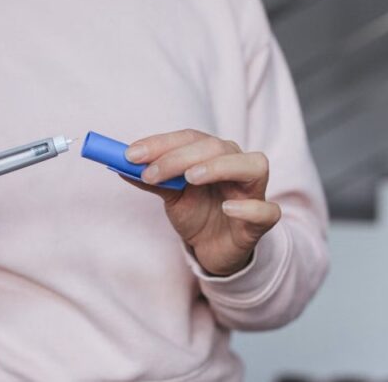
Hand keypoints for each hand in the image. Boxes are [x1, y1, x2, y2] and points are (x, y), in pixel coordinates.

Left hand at [124, 129, 280, 275]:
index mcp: (214, 153)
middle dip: (179, 157)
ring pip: (253, 166)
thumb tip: (119, 164)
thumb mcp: (171, 195)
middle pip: (216, 147)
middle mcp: (237, 165)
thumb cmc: (197, 213)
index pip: (190, 137)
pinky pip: (268, 211)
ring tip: (190, 177)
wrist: (214, 249)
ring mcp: (253, 192)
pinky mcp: (261, 222)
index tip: (130, 155)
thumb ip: (151, 180)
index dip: (160, 143)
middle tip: (150, 173)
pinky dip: (250, 208)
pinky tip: (228, 208)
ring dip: (219, 167)